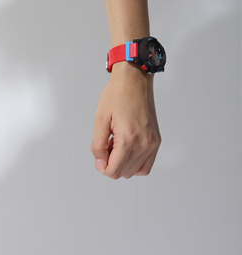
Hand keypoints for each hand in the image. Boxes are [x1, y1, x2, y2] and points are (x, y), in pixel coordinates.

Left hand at [91, 63, 160, 178]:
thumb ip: (98, 144)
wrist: (134, 81)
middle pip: (124, 172)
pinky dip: (135, 163)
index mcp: (128, 138)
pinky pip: (146, 165)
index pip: (115, 170)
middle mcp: (144, 144)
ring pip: (135, 171)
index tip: (98, 155)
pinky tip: (126, 150)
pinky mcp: (156, 141)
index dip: (102, 167)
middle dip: (111, 163)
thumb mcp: (100, 119)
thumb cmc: (116, 95)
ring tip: (115, 143)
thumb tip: (101, 164)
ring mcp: (152, 144)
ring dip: (122, 163)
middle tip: (106, 144)